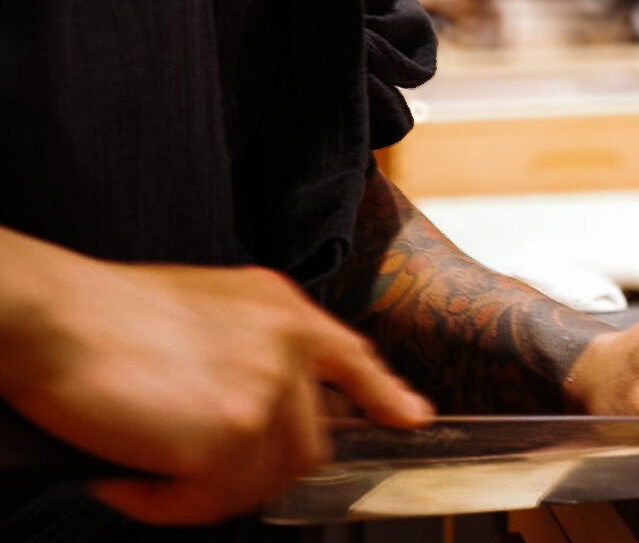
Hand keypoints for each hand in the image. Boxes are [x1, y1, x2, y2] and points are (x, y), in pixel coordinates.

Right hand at [0, 234, 431, 525]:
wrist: (55, 315)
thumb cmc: (105, 314)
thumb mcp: (206, 306)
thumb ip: (250, 345)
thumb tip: (255, 403)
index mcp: (282, 308)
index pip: (351, 357)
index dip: (384, 394)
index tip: (411, 418)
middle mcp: (289, 342)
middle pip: (305, 445)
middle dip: (249, 470)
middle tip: (183, 468)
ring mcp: (268, 388)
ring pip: (261, 481)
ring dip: (201, 490)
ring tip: (142, 466)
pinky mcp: (234, 432)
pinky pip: (210, 502)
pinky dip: (163, 504)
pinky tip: (127, 475)